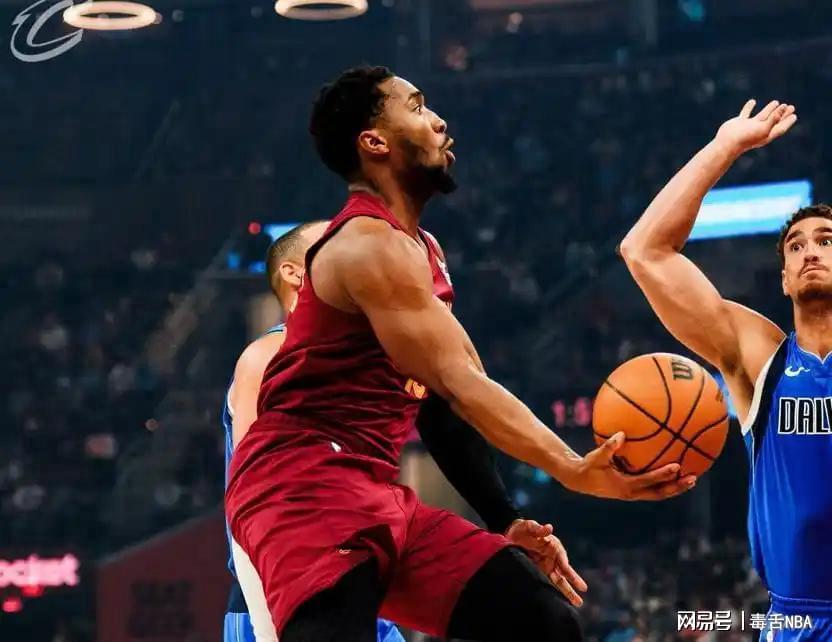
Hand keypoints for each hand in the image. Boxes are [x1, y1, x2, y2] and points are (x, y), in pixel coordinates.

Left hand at [505, 519, 586, 606]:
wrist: (512, 535)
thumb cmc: (524, 529)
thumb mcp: (530, 527)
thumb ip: (539, 529)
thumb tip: (549, 528)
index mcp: (554, 547)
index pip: (562, 560)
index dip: (566, 568)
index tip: (569, 574)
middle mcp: (552, 559)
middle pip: (564, 574)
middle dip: (573, 583)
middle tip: (583, 593)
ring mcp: (546, 567)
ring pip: (558, 582)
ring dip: (567, 592)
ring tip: (578, 604)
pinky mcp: (538, 572)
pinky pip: (547, 583)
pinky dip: (553, 592)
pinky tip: (558, 602)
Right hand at [564, 432, 696, 500]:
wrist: (579, 480)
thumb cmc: (588, 466)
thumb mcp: (596, 457)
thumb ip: (608, 447)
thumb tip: (621, 434)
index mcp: (624, 487)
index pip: (649, 481)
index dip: (664, 474)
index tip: (678, 466)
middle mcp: (631, 493)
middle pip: (659, 493)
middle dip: (677, 487)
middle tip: (693, 478)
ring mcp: (633, 494)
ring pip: (658, 494)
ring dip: (674, 488)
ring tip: (691, 479)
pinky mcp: (632, 491)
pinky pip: (652, 488)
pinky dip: (664, 483)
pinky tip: (673, 474)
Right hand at [715, 99, 796, 155]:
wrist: (727, 142)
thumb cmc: (746, 137)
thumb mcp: (764, 128)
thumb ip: (774, 118)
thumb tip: (784, 107)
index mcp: (766, 134)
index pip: (780, 127)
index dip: (787, 122)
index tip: (794, 115)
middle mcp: (759, 130)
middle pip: (774, 121)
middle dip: (782, 115)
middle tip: (790, 107)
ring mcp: (749, 126)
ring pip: (762, 116)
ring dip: (769, 110)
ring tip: (776, 102)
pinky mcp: (739, 122)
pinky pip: (746, 113)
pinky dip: (749, 107)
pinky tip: (752, 101)